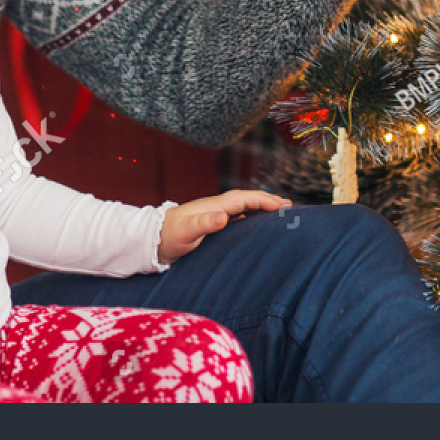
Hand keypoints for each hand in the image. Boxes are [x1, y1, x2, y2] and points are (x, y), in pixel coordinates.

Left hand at [157, 190, 291, 263]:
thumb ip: (204, 224)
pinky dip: (250, 217)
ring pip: (243, 208)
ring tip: (278, 212)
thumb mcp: (185, 232)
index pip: (243, 199)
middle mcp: (216, 208)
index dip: (263, 200)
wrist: (150, 240)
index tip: (281, 205)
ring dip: (260, 208)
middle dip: (267, 201)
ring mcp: (214, 216)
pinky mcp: (211, 225)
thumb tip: (224, 216)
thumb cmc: (168, 237)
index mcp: (213, 206)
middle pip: (246, 200)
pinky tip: (256, 224)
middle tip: (288, 206)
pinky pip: (237, 218)